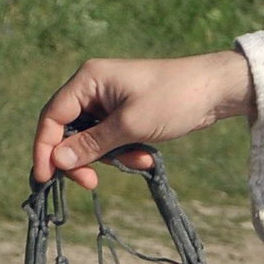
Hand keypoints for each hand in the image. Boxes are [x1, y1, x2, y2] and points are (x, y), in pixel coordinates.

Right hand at [32, 51, 256, 190]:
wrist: (218, 91)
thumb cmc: (175, 99)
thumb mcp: (131, 125)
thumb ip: (92, 144)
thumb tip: (57, 160)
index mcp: (88, 80)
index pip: (52, 117)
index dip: (46, 148)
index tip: (46, 178)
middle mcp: (94, 88)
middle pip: (69, 131)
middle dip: (82, 158)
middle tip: (92, 183)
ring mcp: (110, 101)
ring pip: (92, 139)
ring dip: (112, 156)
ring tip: (141, 159)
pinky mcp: (127, 113)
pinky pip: (113, 138)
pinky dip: (125, 151)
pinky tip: (147, 156)